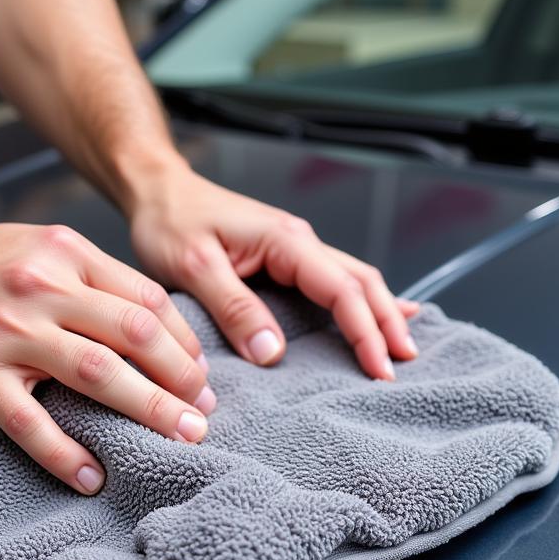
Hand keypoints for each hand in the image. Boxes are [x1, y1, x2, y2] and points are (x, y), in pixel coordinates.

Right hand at [0, 216, 213, 493]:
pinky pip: (29, 423)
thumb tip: (154, 324)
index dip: (183, 340)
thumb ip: (92, 277)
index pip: (145, 299)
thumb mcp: (41, 246)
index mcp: (66, 255)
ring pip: (96, 374)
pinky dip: (65, 454)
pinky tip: (92, 476)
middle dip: (181, 377)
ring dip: (147, 410)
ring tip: (180, 437)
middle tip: (205, 412)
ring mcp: (9, 333)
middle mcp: (43, 288)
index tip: (201, 373)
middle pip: (134, 334)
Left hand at [129, 167, 419, 378]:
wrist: (157, 191)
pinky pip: (333, 281)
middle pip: (362, 282)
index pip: (341, 289)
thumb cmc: (170, 221)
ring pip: (354, 281)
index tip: (379, 368)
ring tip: (401, 350)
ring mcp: (294, 249)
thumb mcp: (194, 267)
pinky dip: (361, 302)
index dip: (365, 331)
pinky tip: (381, 314)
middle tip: (401, 368)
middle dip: (387, 324)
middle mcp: (299, 241)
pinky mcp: (283, 259)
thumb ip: (234, 307)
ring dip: (380, 314)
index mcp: (285, 240)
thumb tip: (272, 352)